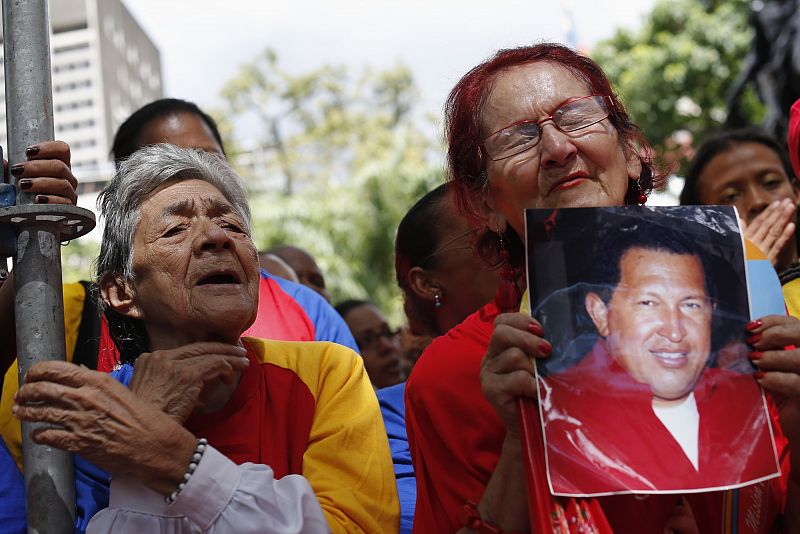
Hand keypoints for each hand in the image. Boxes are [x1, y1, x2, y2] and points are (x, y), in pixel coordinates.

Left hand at [5, 140, 76, 204]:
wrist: (29, 218)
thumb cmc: (23, 194)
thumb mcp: (16, 179)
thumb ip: (11, 170)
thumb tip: (3, 162)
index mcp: (59, 165)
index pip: (62, 150)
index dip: (48, 148)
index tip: (28, 152)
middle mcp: (67, 178)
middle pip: (60, 167)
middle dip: (36, 167)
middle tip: (17, 170)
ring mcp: (70, 193)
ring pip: (62, 184)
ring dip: (41, 183)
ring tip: (23, 185)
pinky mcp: (69, 209)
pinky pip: (65, 203)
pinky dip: (51, 200)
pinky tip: (38, 200)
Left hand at [13, 361, 196, 494]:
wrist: (154, 445)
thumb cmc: (145, 418)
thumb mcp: (122, 392)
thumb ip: (99, 385)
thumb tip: (81, 375)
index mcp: (98, 381)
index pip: (57, 369)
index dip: (38, 371)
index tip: (32, 375)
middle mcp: (85, 398)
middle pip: (43, 389)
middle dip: (26, 392)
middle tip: (21, 395)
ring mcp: (80, 421)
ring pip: (40, 412)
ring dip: (26, 412)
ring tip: (20, 412)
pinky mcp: (78, 443)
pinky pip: (48, 437)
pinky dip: (39, 435)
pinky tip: (39, 435)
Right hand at [129, 342, 248, 423]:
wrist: (139, 432)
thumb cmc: (149, 420)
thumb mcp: (155, 394)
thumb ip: (172, 382)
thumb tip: (198, 381)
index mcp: (150, 359)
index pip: (185, 350)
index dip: (206, 351)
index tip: (220, 354)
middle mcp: (160, 357)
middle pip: (198, 347)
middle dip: (222, 349)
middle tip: (238, 352)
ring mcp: (173, 365)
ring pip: (210, 354)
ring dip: (230, 359)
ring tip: (244, 362)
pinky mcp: (187, 375)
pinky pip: (215, 365)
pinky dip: (227, 369)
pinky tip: (232, 378)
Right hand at [481, 313, 551, 435]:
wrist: (534, 425)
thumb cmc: (540, 391)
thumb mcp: (539, 364)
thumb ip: (539, 347)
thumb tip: (558, 331)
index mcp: (500, 347)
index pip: (502, 322)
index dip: (521, 321)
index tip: (541, 330)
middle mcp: (490, 357)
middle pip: (502, 333)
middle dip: (527, 339)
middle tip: (547, 350)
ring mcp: (488, 374)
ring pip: (514, 356)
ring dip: (533, 368)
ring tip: (539, 381)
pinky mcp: (491, 390)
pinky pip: (517, 378)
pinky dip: (533, 384)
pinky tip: (537, 393)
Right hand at [741, 198, 796, 269]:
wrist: (739, 283)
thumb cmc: (738, 264)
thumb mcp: (735, 247)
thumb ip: (740, 232)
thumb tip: (740, 219)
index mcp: (745, 240)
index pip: (758, 223)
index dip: (768, 212)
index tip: (776, 203)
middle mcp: (753, 243)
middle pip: (768, 225)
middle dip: (778, 212)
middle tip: (787, 201)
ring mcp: (761, 251)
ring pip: (774, 232)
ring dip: (783, 219)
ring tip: (791, 208)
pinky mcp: (768, 260)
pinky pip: (778, 246)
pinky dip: (785, 236)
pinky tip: (791, 226)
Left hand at [747, 315, 799, 470]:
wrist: (794, 427)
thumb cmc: (781, 397)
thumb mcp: (769, 371)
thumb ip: (759, 355)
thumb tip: (731, 344)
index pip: (794, 323)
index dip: (773, 321)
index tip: (750, 328)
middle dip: (774, 334)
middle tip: (753, 344)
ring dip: (774, 356)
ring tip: (756, 362)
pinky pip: (797, 382)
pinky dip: (776, 378)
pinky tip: (761, 379)